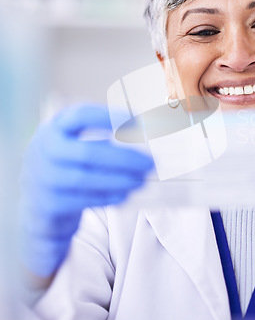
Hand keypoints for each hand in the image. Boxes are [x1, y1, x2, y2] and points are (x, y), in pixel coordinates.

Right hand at [20, 105, 153, 278]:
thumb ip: (102, 136)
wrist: (38, 204)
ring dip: (119, 180)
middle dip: (124, 158)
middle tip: (150, 163)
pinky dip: (107, 197)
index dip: (110, 118)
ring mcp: (42, 178)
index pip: (81, 115)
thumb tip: (148, 131)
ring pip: (85, 179)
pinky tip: (125, 194)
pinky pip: (82, 200)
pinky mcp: (48, 204)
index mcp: (55, 127)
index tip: (139, 123)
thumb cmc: (69, 165)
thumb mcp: (75, 143)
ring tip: (142, 181)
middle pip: (87, 152)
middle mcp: (44, 150)